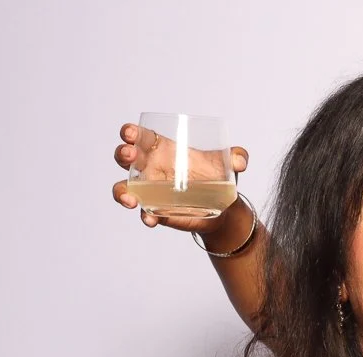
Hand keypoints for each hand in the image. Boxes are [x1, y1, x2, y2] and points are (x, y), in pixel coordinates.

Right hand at [110, 122, 249, 236]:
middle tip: (129, 154)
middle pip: (126, 157)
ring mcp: (150, 191)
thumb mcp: (229, 165)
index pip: (140, 136)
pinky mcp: (157, 211)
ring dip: (122, 191)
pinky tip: (149, 219)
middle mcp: (151, 167)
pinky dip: (144, 216)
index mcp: (162, 149)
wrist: (224, 209)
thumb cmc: (218, 177)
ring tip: (127, 197)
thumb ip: (237, 156)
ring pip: (125, 187)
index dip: (131, 132)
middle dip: (123, 153)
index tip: (130, 133)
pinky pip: (144, 213)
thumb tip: (240, 161)